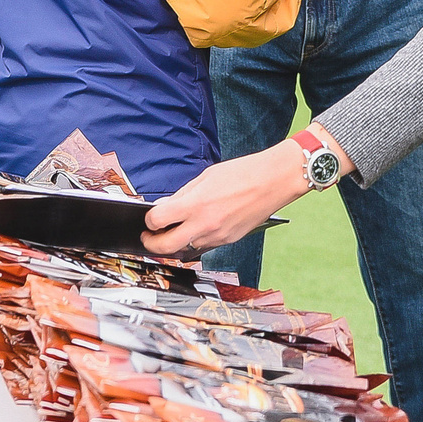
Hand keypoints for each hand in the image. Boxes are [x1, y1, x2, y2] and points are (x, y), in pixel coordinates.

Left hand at [141, 137, 327, 256]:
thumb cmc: (242, 173)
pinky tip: (196, 229)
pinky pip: (204, 246)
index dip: (149, 221)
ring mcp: (218, 236)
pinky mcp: (229, 240)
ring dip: (176, 242)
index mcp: (196, 204)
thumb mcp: (205, 177)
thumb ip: (183, 195)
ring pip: (186, 248)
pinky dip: (195, 240)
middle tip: (149, 237)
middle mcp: (205, 224)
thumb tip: (166, 206)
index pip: (158, 221)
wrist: (273, 181)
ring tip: (174, 230)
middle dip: (152, 244)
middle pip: (166, 246)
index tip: (150, 218)